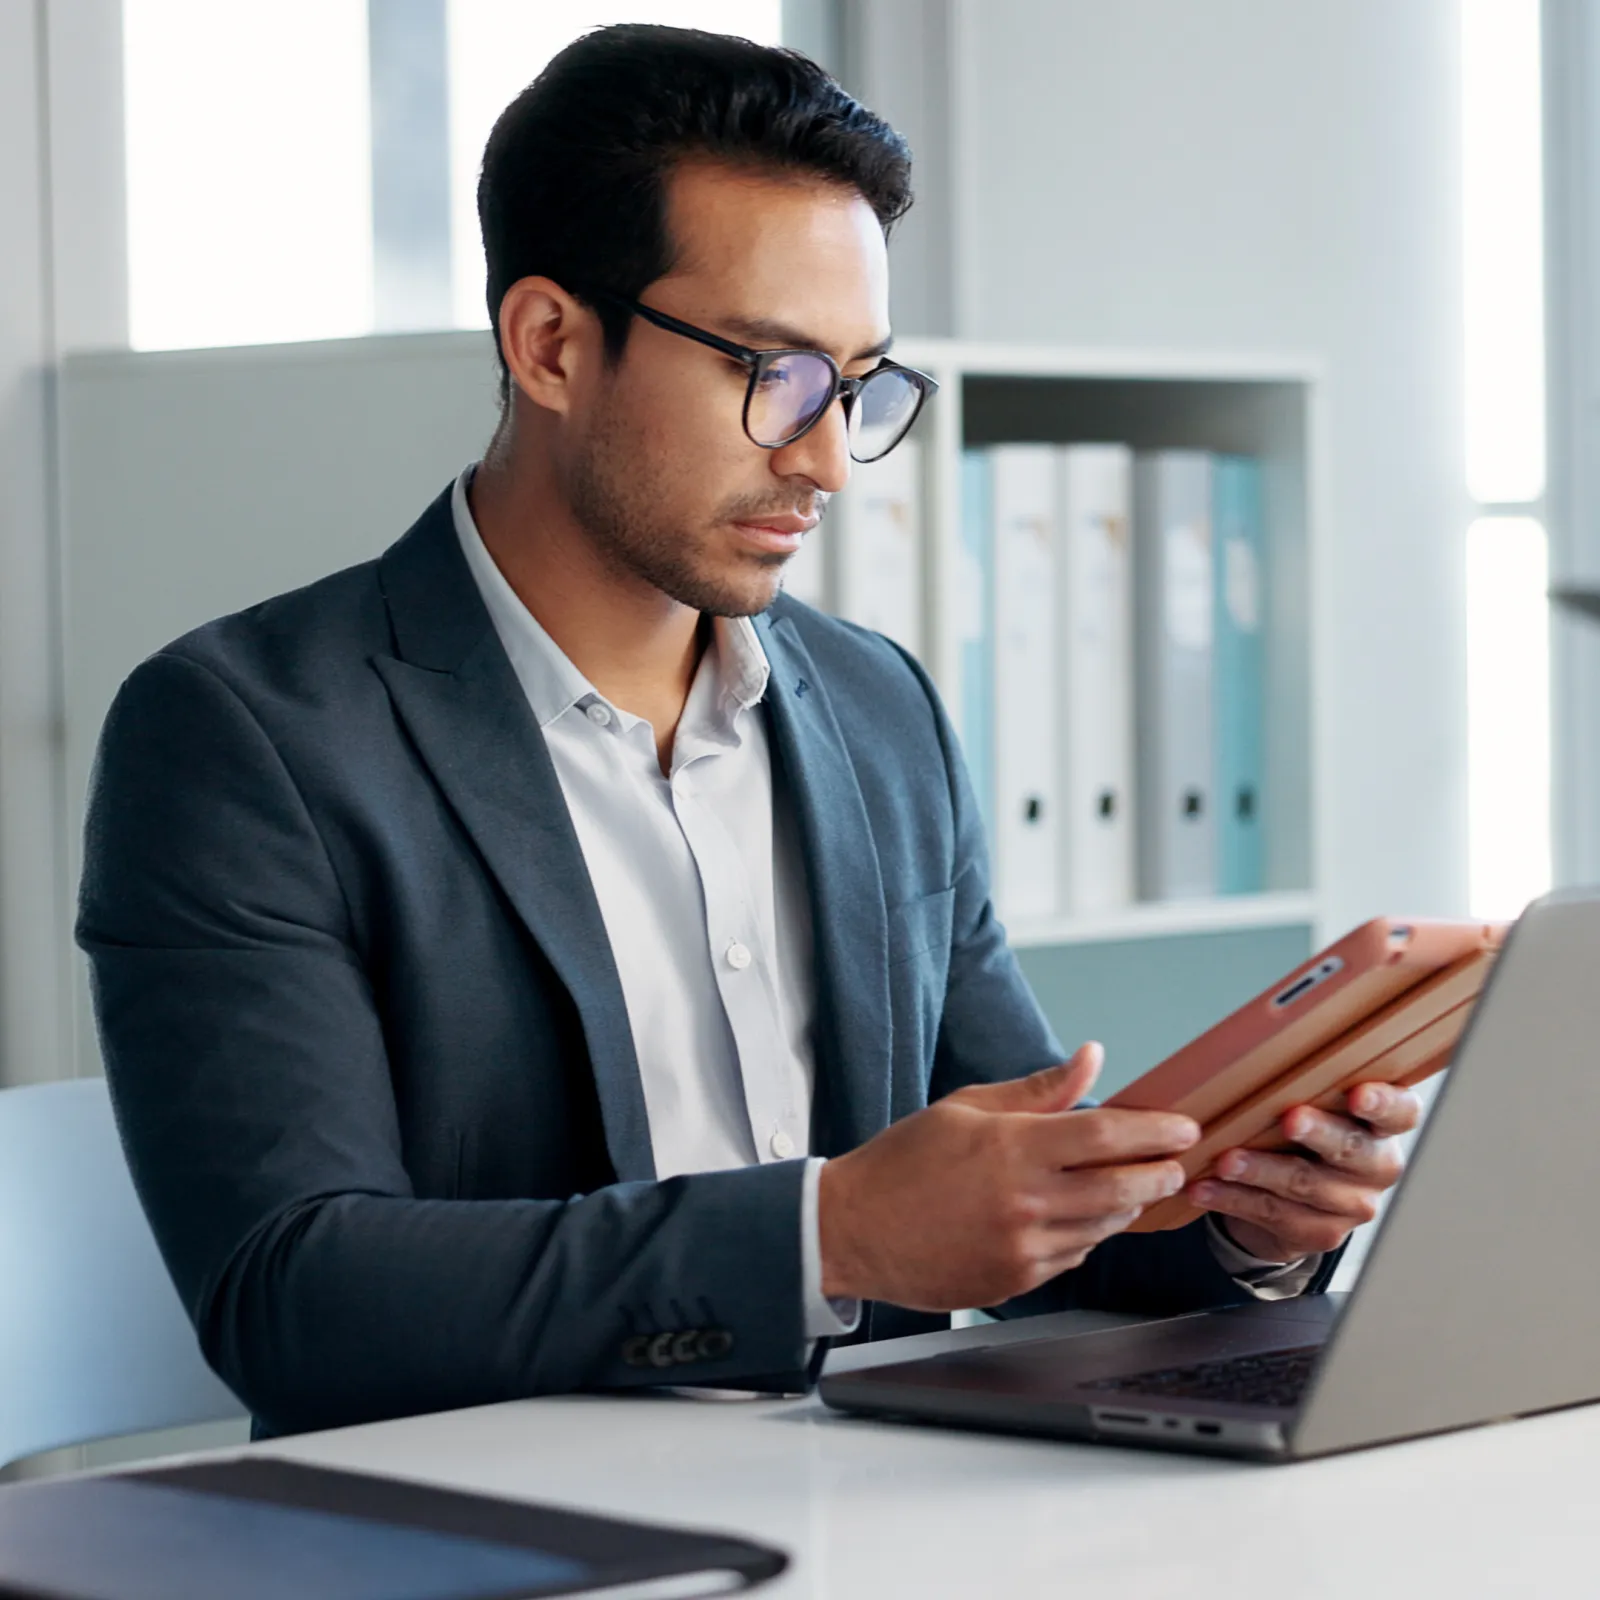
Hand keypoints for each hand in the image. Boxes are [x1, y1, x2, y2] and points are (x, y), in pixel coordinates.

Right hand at [818, 1043, 1200, 1310]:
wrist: (854, 1229)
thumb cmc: (904, 1162)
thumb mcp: (965, 1107)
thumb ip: (1037, 1090)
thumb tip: (1090, 1058)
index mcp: (1011, 1148)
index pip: (1105, 1134)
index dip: (1154, 1129)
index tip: (1183, 1126)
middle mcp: (1023, 1201)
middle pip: (1121, 1187)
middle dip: (1159, 1173)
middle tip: (1176, 1162)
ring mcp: (1023, 1248)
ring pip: (1104, 1226)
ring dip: (1128, 1204)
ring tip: (1136, 1185)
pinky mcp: (1016, 1281)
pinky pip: (1074, 1254)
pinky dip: (1089, 1232)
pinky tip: (1082, 1215)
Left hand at [1188, 1082, 1422, 1263]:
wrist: (1293, 1198)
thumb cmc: (1304, 1133)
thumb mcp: (1313, 1104)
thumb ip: (1306, 1084)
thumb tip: (1260, 1045)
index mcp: (1382, 1125)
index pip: (1399, 1111)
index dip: (1383, 1103)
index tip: (1359, 1094)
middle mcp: (1377, 1165)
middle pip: (1351, 1148)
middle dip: (1318, 1133)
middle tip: (1290, 1120)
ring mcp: (1352, 1203)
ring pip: (1305, 1184)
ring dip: (1260, 1170)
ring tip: (1225, 1160)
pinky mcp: (1321, 1232)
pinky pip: (1273, 1213)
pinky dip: (1233, 1198)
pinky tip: (1204, 1187)